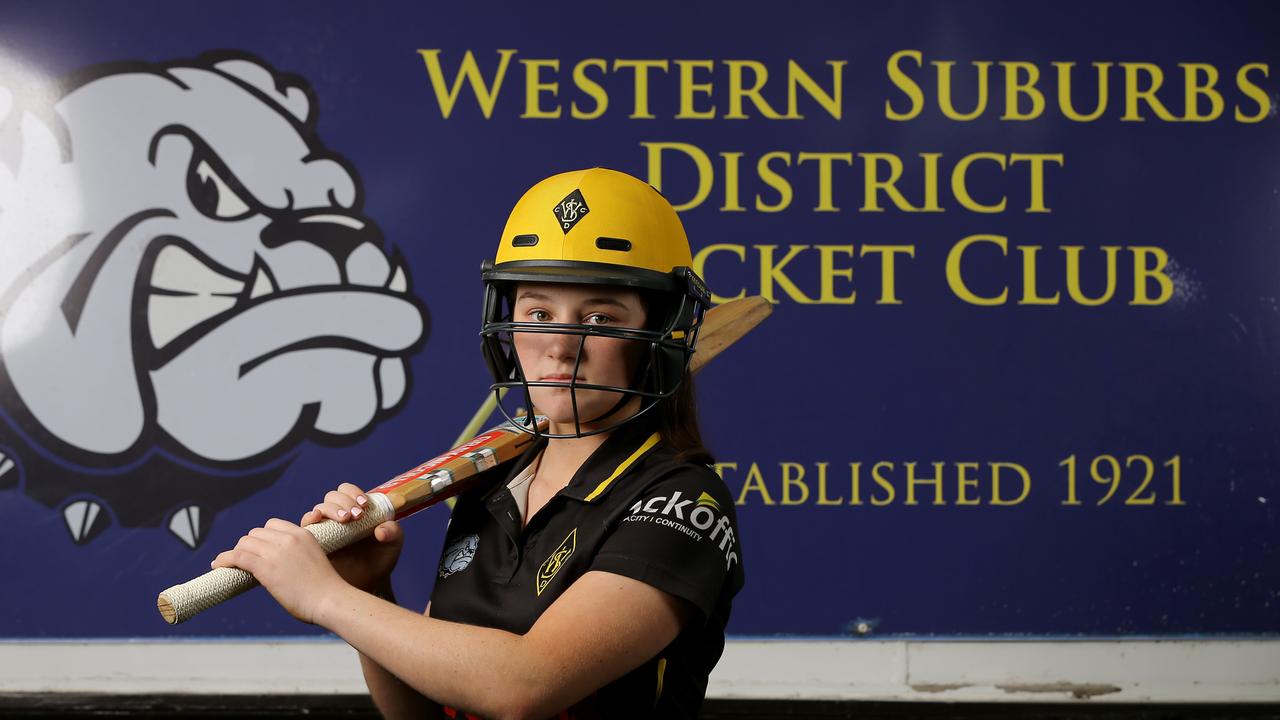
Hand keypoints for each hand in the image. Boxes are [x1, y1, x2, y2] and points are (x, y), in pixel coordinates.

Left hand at [211, 518, 345, 623]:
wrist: (330, 599)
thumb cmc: (325, 588)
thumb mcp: (314, 560)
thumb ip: (297, 556)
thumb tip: (280, 566)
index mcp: (302, 534)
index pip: (272, 525)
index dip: (262, 537)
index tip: (258, 549)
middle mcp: (288, 538)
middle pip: (256, 533)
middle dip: (247, 545)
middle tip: (242, 559)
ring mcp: (276, 552)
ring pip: (244, 543)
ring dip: (235, 552)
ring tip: (228, 563)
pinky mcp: (265, 567)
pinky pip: (237, 557)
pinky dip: (225, 559)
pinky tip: (218, 565)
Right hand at [301, 483, 403, 593]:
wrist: (365, 585)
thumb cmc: (378, 562)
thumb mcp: (392, 546)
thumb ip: (394, 533)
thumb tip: (381, 530)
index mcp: (356, 510)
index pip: (348, 491)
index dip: (354, 493)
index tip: (364, 504)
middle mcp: (338, 516)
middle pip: (332, 497)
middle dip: (344, 502)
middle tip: (356, 516)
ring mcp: (324, 528)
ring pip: (319, 508)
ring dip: (331, 509)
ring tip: (344, 520)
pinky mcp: (314, 541)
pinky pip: (306, 525)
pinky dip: (310, 518)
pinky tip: (317, 519)